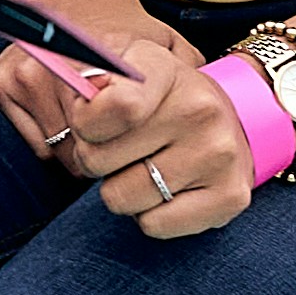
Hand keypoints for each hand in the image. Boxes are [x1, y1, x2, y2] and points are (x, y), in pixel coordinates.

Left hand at [0, 8, 253, 244]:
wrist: (226, 120)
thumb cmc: (152, 99)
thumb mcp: (116, 70)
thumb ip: (80, 74)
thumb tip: (65, 87)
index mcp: (166, 69)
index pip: (112, 105)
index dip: (85, 122)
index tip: (90, 120)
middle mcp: (200, 108)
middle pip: (96, 159)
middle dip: (95, 157)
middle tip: (122, 145)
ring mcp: (220, 154)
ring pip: (120, 198)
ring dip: (120, 189)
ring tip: (146, 165)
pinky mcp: (230, 197)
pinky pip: (152, 225)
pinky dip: (148, 215)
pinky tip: (167, 189)